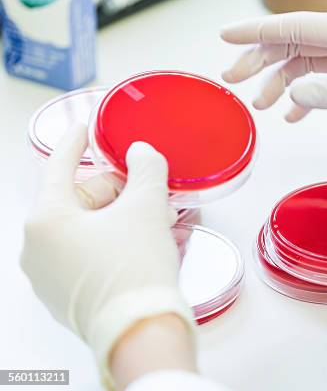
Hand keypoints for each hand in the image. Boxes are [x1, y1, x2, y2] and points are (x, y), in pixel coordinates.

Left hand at [20, 124, 194, 387]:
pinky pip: (85, 257)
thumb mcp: (146, 207)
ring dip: (120, 219)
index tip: (84, 130)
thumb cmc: (136, 269)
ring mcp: (47, 276)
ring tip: (155, 220)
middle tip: (148, 191)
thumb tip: (142, 154)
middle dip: (118, 192)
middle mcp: (36, 248)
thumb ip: (145, 169)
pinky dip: (111, 245)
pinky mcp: (64, 297)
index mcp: (45, 220)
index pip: (60, 167)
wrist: (142, 331)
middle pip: (78, 201)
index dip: (76, 143)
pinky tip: (141, 245)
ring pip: (85, 230)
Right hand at [221, 11, 326, 174]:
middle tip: (235, 82)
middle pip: (298, 46)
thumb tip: (295, 92)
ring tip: (263, 105)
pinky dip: (308, 97)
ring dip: (283, 82)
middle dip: (263, 62)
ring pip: (310, 66)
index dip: (259, 33)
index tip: (226, 37)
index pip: (300, 27)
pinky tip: (296, 113)